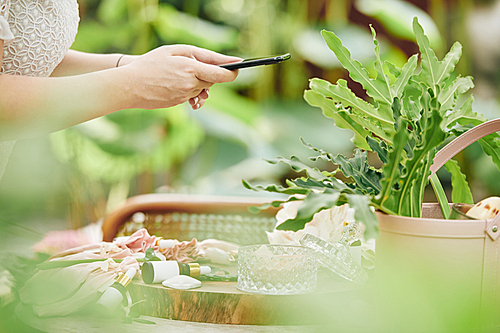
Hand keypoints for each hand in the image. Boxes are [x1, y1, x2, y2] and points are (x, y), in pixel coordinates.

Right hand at [118, 45, 240, 109]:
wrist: (129, 85)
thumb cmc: (150, 64)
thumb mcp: (173, 51)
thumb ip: (197, 54)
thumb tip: (216, 62)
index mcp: (191, 69)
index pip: (221, 74)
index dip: (233, 71)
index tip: (239, 67)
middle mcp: (191, 85)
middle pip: (212, 81)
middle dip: (211, 73)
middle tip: (203, 65)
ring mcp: (185, 96)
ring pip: (201, 89)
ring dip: (198, 81)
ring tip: (182, 73)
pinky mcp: (178, 103)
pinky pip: (190, 95)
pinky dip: (188, 89)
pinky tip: (174, 82)